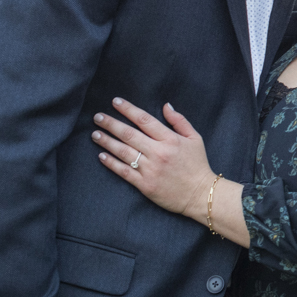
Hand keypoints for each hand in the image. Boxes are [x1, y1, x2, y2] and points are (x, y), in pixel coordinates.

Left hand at [94, 98, 216, 226]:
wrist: (201, 194)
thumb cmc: (198, 165)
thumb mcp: (195, 139)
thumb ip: (179, 121)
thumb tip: (165, 105)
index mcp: (170, 140)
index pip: (145, 120)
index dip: (128, 109)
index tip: (115, 102)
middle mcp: (158, 153)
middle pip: (129, 134)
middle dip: (111, 124)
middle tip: (97, 117)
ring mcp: (150, 169)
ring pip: (124, 152)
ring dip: (107, 141)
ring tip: (95, 134)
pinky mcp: (145, 185)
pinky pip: (124, 172)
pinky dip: (112, 163)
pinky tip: (101, 155)